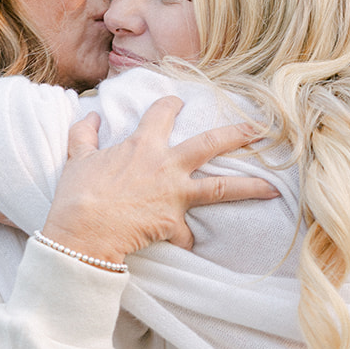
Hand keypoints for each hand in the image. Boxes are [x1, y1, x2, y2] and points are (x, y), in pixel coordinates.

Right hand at [41, 97, 277, 262]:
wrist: (82, 230)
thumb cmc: (77, 194)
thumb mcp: (76, 158)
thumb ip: (84, 134)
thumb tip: (91, 115)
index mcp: (142, 145)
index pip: (163, 114)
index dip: (170, 106)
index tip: (177, 103)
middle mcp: (166, 165)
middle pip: (210, 143)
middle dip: (237, 134)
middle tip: (260, 130)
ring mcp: (173, 195)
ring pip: (221, 187)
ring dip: (250, 186)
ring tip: (273, 188)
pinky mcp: (174, 224)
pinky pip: (186, 236)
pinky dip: (187, 240)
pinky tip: (189, 245)